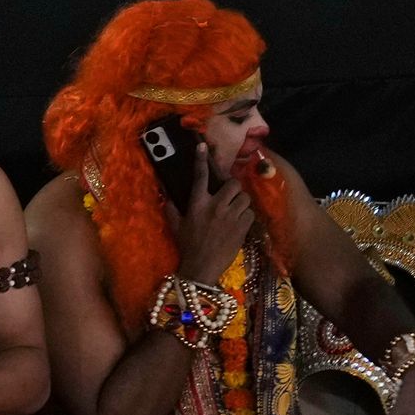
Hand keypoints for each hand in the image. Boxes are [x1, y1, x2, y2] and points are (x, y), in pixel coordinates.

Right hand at [175, 153, 258, 285]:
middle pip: (233, 184)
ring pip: (245, 198)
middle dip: (233, 187)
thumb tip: (164, 192)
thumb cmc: (187, 245)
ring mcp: (230, 217)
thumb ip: (171, 207)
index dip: (202, 160)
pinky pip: (250, 213)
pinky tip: (239, 223)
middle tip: (230, 194)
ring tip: (235, 209)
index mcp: (197, 203)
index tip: (203, 147)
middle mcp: (215, 206)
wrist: (202, 267)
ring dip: (241, 202)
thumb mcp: (176, 225)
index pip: (200, 176)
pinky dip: (246, 216)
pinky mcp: (242, 228)